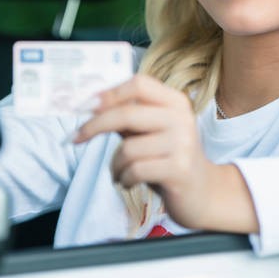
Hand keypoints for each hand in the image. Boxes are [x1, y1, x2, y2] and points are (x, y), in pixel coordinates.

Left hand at [74, 74, 258, 233]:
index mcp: (175, 102)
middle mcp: (181, 118)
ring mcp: (183, 143)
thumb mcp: (150, 132)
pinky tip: (129, 182)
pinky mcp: (179, 169)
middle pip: (127, 113)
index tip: (85, 106)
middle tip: (75, 137)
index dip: (108, 93)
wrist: (203, 193)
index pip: (138, 84)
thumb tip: (90, 104)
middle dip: (94, 126)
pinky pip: (135, 170)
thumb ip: (128, 116)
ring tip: (120, 172)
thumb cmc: (169, 159)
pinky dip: (124, 178)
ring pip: (127, 148)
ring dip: (114, 164)